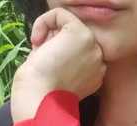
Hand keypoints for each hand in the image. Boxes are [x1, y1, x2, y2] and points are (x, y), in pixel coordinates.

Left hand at [11, 7, 106, 122]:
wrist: (40, 100)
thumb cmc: (41, 94)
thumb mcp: (58, 77)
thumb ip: (64, 61)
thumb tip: (52, 42)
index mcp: (95, 74)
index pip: (75, 51)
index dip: (57, 53)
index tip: (46, 67)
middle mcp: (99, 60)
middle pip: (72, 37)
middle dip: (53, 43)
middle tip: (42, 60)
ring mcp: (92, 46)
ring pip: (66, 25)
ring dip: (48, 36)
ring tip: (41, 54)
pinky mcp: (80, 33)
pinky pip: (60, 14)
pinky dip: (43, 22)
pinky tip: (37, 41)